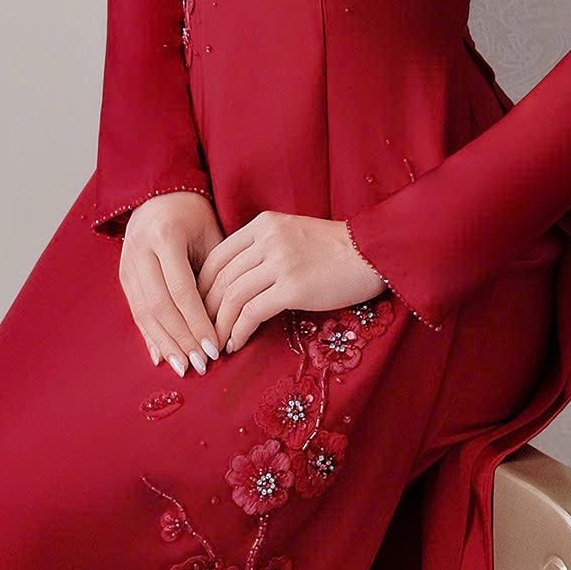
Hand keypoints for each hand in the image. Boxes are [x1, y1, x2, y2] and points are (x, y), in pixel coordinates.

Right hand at [119, 191, 225, 378]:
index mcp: (165, 236)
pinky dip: (150, 336)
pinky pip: (135, 311)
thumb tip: (225, 320)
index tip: (215, 346)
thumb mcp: (211, 235)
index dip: (198, 321)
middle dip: (182, 339)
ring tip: (184, 366)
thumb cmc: (195, 215)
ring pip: (144, 313)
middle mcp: (140, 251)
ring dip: (165, 344)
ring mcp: (126, 264)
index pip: (182, 289)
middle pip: (160, 306)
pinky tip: (162, 356)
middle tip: (201, 364)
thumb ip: (215, 273)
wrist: (159, 194)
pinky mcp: (122, 275)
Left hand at [196, 211, 385, 352]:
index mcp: (262, 225)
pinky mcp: (293, 287)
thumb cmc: (335, 250)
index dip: (201, 287)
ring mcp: (280, 262)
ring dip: (219, 326)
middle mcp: (267, 239)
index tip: (198, 310)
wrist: (373, 253)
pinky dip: (238, 332)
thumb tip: (232, 283)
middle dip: (204, 311)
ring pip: (232, 297)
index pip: (217, 257)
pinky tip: (236, 344)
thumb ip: (262, 250)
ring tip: (216, 345)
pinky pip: (252, 313)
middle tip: (201, 333)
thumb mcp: (291, 236)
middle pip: (219, 279)